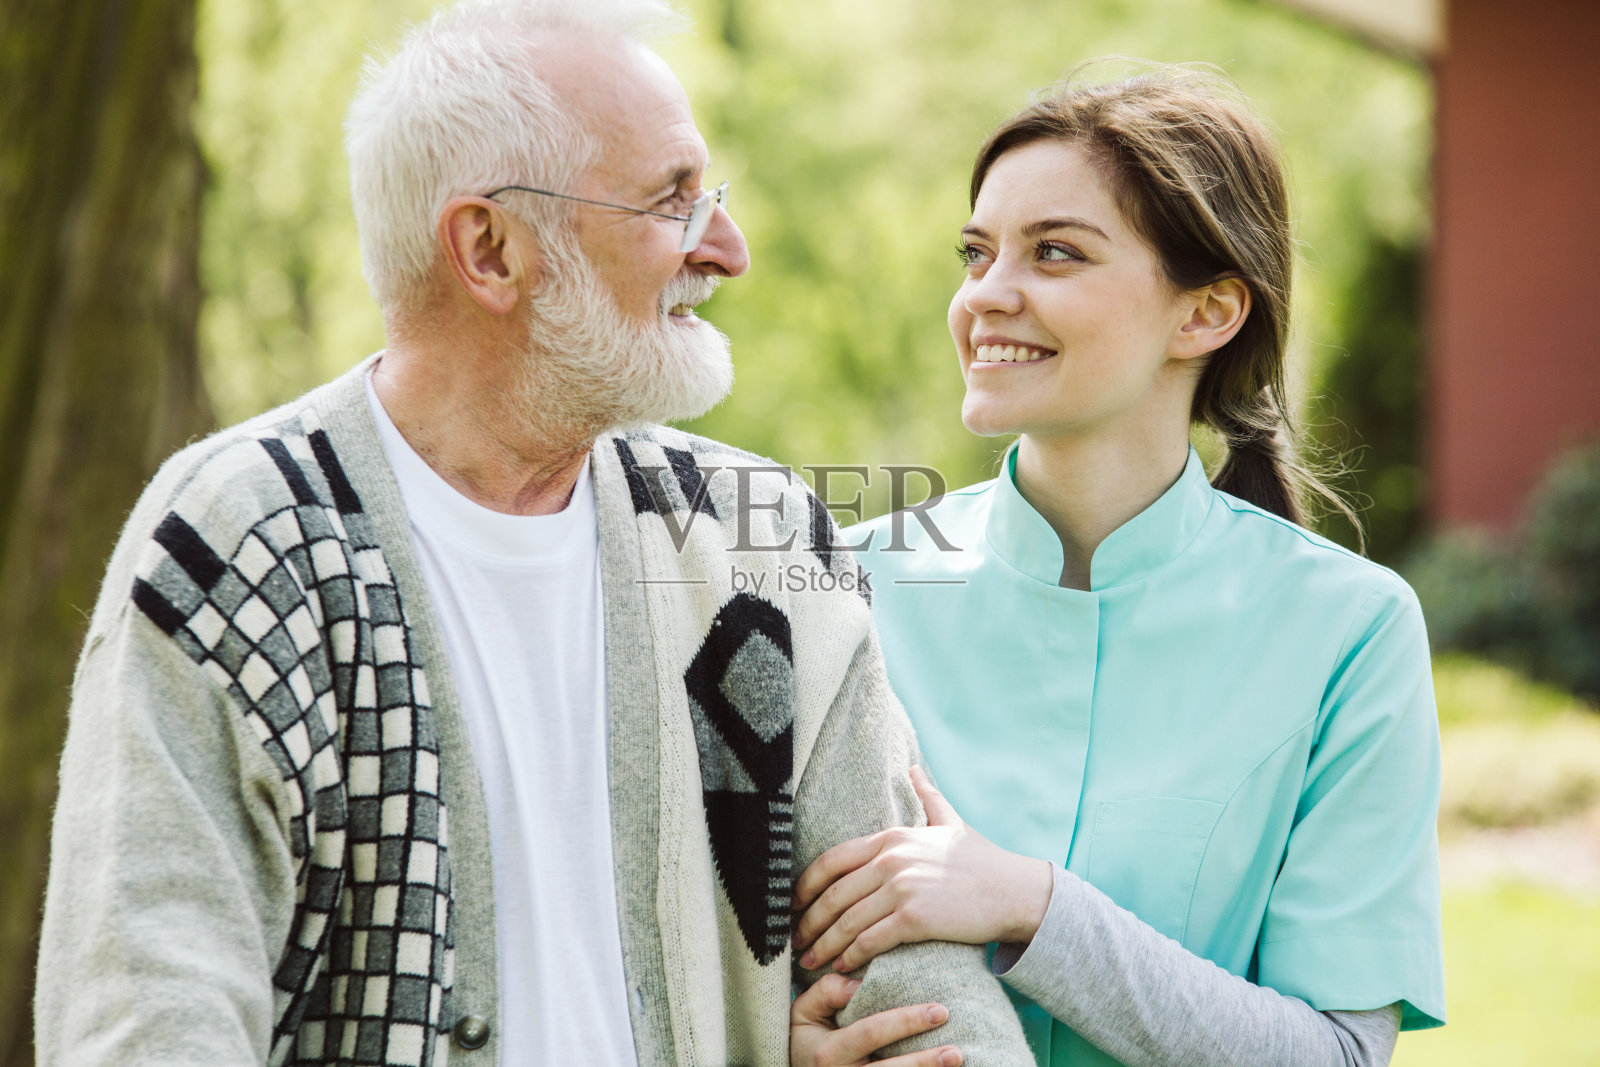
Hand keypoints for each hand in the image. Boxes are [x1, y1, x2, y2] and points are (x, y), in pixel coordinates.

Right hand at [790, 973, 962, 1066]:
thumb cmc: (806, 1038)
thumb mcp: (804, 1011)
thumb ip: (827, 991)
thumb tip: (859, 984)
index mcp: (828, 1052)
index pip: (871, 1033)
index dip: (905, 1022)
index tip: (938, 1011)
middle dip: (924, 1062)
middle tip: (956, 1050)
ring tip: (956, 1063)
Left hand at [792, 766, 1052, 972]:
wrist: (1014, 890)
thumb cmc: (981, 860)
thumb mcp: (950, 821)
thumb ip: (927, 797)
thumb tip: (913, 769)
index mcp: (891, 837)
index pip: (831, 861)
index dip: (804, 886)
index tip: (791, 905)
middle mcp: (890, 860)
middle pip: (832, 895)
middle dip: (808, 922)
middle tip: (794, 941)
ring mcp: (902, 889)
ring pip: (847, 922)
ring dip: (823, 945)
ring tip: (809, 961)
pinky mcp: (914, 919)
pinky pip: (870, 941)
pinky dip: (851, 956)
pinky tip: (841, 966)